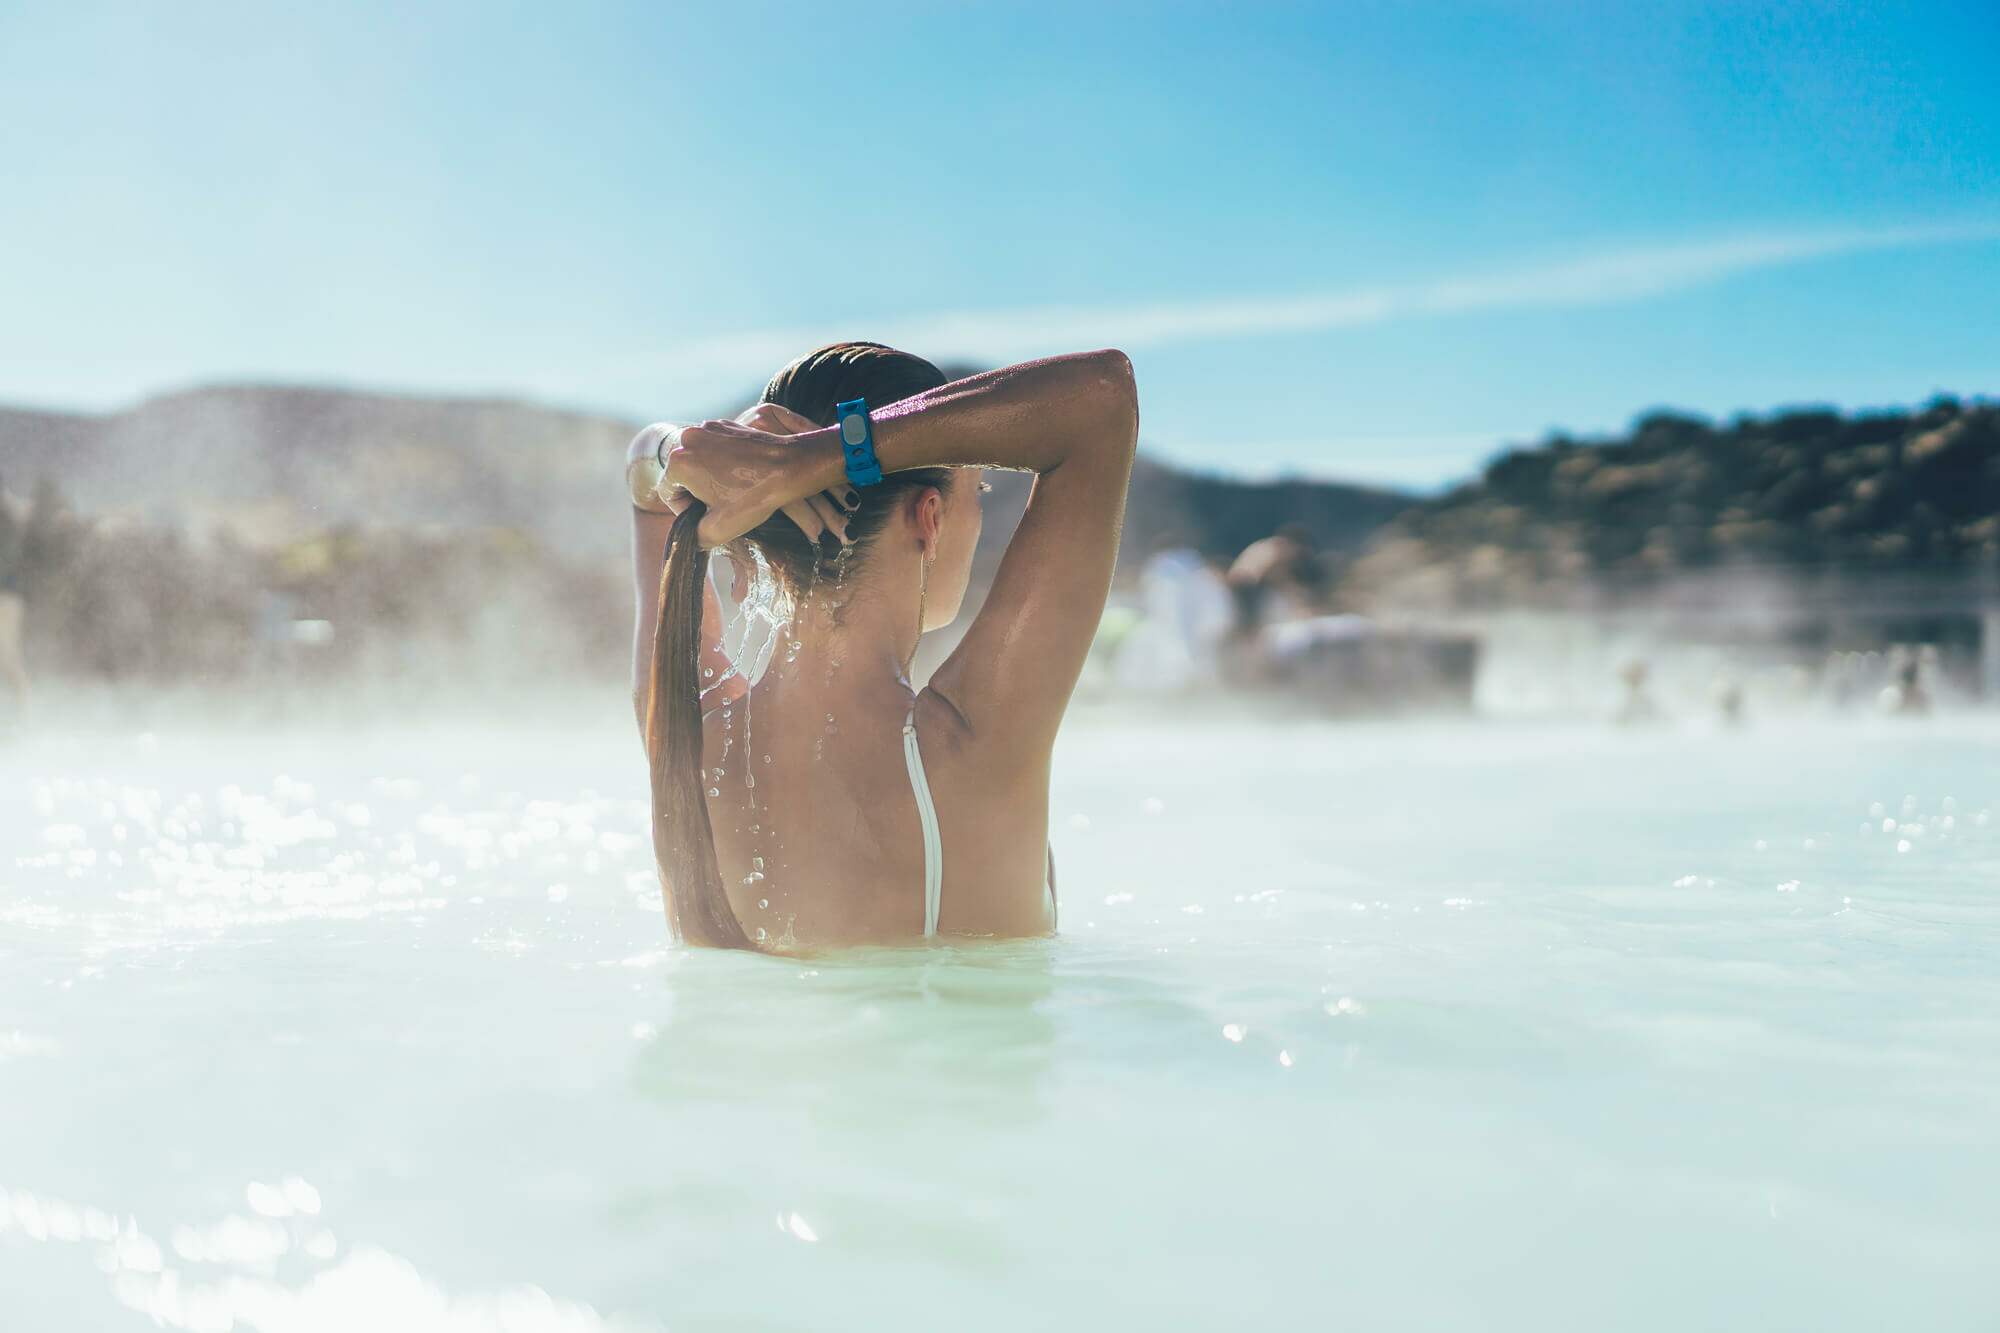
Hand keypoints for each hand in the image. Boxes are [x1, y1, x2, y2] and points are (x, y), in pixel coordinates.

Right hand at [658, 406, 855, 547]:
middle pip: (682, 474)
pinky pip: (714, 447)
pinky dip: (722, 461)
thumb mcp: (718, 529)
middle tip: (720, 506)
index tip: (706, 517)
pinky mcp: (726, 424)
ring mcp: (708, 427)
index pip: (669, 493)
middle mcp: (688, 438)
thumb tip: (688, 537)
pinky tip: (741, 475)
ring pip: (698, 459)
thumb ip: (694, 537)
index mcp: (678, 462)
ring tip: (732, 491)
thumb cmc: (754, 498)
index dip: (686, 511)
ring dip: (709, 476)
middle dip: (698, 492)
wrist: (789, 467)